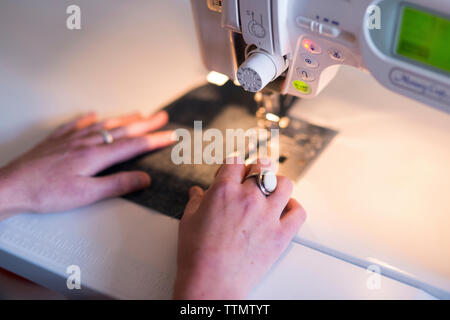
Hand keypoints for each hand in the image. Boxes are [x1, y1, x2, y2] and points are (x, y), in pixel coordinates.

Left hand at [0, 110, 173, 218]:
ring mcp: (70, 139)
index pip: (133, 145)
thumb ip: (117, 184)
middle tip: (161, 116)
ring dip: (122, 119)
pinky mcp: (56, 141)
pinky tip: (92, 114)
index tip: (171, 135)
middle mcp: (85, 142)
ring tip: (137, 114)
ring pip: (103, 125)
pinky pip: (76, 124)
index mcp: (95, 156)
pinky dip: (88, 118)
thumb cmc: (46, 193)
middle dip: (145, 123)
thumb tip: (143, 178)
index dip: (154, 139)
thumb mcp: (87, 194)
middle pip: (122, 130)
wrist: (12, 187)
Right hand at [174, 158, 306, 298]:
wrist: (211, 283)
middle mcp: (248, 198)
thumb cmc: (197, 255)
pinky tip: (286, 209)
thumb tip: (197, 193)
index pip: (236, 161)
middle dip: (256, 170)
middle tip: (253, 178)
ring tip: (272, 190)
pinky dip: (294, 208)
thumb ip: (196, 201)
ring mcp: (267, 215)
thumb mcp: (188, 221)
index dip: (233, 166)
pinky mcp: (281, 235)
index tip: (233, 173)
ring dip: (278, 183)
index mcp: (224, 190)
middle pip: (262, 167)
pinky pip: (298, 213)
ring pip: (284, 184)